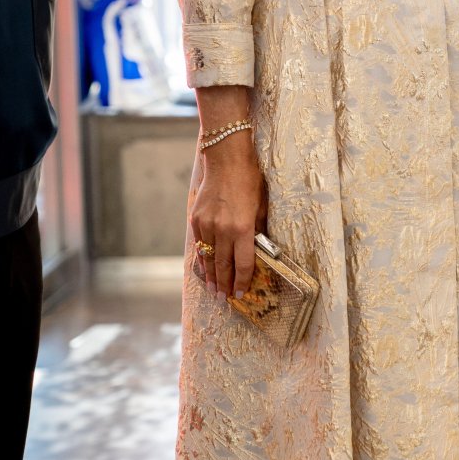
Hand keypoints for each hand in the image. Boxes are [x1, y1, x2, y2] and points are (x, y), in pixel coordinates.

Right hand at [189, 136, 267, 299]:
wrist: (225, 161)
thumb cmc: (249, 181)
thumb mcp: (262, 206)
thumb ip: (258, 230)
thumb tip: (259, 249)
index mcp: (242, 228)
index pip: (243, 263)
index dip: (242, 280)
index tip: (241, 292)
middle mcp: (222, 230)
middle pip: (223, 265)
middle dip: (224, 284)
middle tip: (224, 299)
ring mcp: (206, 225)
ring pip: (209, 258)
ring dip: (211, 276)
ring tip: (213, 290)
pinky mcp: (196, 219)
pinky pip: (199, 245)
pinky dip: (202, 259)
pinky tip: (204, 269)